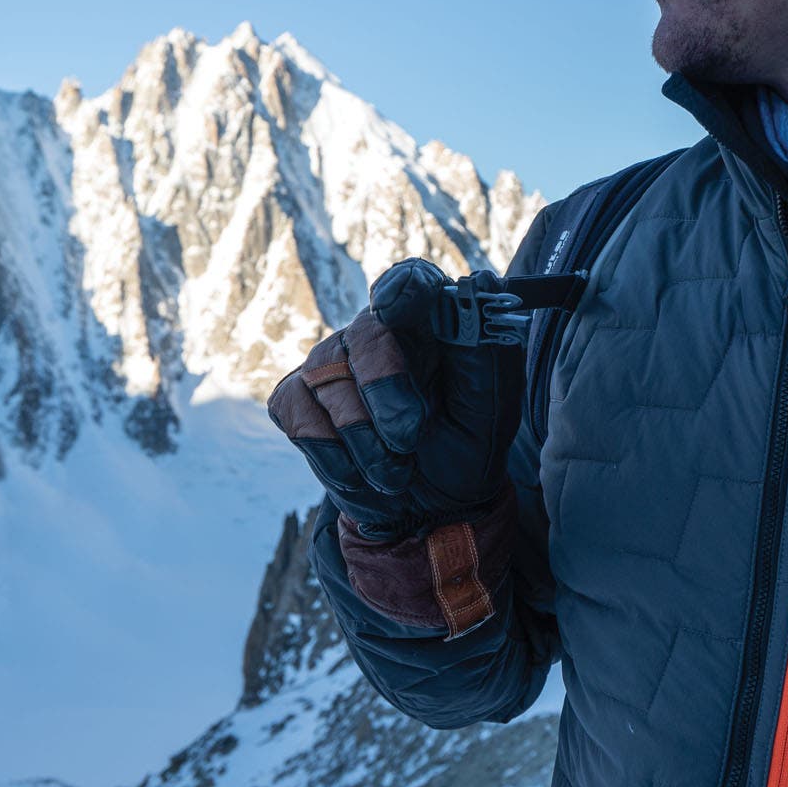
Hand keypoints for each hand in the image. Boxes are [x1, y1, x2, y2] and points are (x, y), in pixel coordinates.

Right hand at [266, 257, 523, 538]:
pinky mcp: (295, 397)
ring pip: (328, 383)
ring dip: (366, 445)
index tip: (393, 305)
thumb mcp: (493, 406)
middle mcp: (374, 329)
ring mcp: (329, 361)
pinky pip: (297, 416)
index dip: (400, 289)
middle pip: (365, 337)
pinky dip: (331, 459)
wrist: (431, 504)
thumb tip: (476, 284)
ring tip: (398, 474)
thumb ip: (486, 349)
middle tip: (410, 441)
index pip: (411, 282)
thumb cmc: (468, 445)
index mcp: (428, 321)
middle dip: (384, 396)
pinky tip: (359, 475)